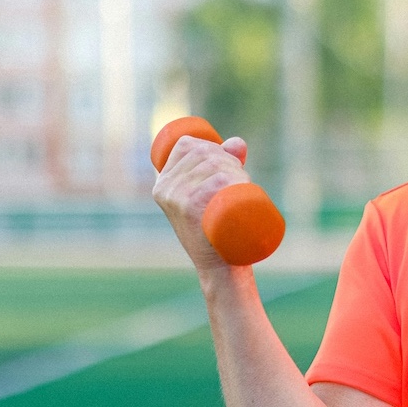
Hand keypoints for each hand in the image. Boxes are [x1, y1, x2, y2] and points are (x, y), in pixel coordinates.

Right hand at [152, 135, 250, 270]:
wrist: (220, 264)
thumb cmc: (217, 227)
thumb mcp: (213, 192)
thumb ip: (225, 163)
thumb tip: (237, 142)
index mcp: (163, 182)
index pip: (186, 145)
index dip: (212, 146)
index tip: (227, 163)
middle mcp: (165, 188)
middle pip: (204, 153)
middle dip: (230, 160)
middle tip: (242, 180)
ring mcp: (175, 197)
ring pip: (215, 165)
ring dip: (237, 171)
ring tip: (245, 187)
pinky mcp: (189, 207)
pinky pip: (217, 181)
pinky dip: (234, 180)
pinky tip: (242, 187)